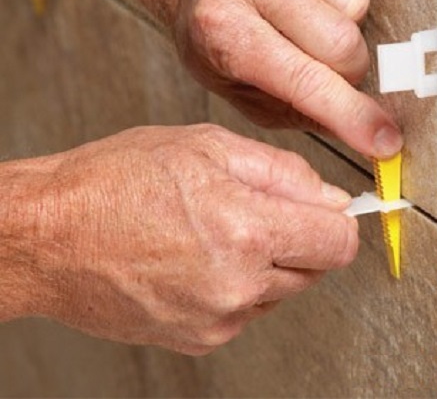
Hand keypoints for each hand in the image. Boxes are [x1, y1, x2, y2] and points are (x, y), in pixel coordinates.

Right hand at [33, 125, 356, 354]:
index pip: (340, 243)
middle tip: (256, 209)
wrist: (48, 236)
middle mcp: (238, 284)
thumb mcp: (206, 146)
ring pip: (283, 290)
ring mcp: (218, 318)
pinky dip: (240, 284)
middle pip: (316, 269)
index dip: (339, 221)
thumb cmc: (113, 182)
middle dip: (301, 238)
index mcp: (245, 229)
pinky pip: (248, 309)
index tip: (329, 212)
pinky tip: (200, 258)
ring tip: (217, 230)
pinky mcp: (200, 338)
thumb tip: (332, 198)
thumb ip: (284, 173)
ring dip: (268, 261)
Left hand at [169, 0, 402, 157]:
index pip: (305, 81)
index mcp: (222, 30)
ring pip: (356, 0)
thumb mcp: (240, 89)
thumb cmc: (219, 34)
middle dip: (348, 67)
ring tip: (306, 14)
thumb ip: (299, 110)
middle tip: (323, 63)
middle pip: (344, 42)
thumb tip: (366, 129)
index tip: (386, 140)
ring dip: (343, 19)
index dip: (353, 116)